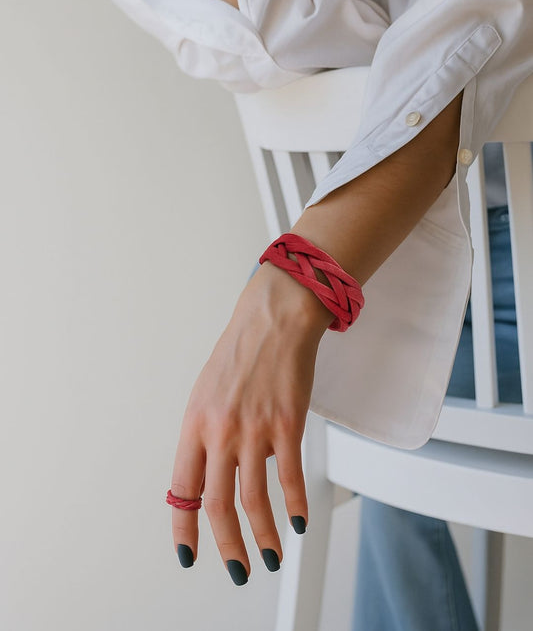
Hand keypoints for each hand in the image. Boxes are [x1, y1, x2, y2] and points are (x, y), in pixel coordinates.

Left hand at [169, 260, 331, 583]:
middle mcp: (220, 431)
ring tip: (270, 556)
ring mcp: (254, 429)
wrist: (272, 321)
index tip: (187, 554)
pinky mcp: (287, 424)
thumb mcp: (205, 393)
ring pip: (255, 499)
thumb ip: (204, 436)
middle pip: (219, 504)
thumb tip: (212, 478)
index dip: (184, 528)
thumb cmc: (239, 354)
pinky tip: (298, 522)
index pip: (183, 488)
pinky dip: (295, 505)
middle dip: (227, 547)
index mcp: (194, 424)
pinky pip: (290, 476)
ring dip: (264, 536)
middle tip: (238, 570)